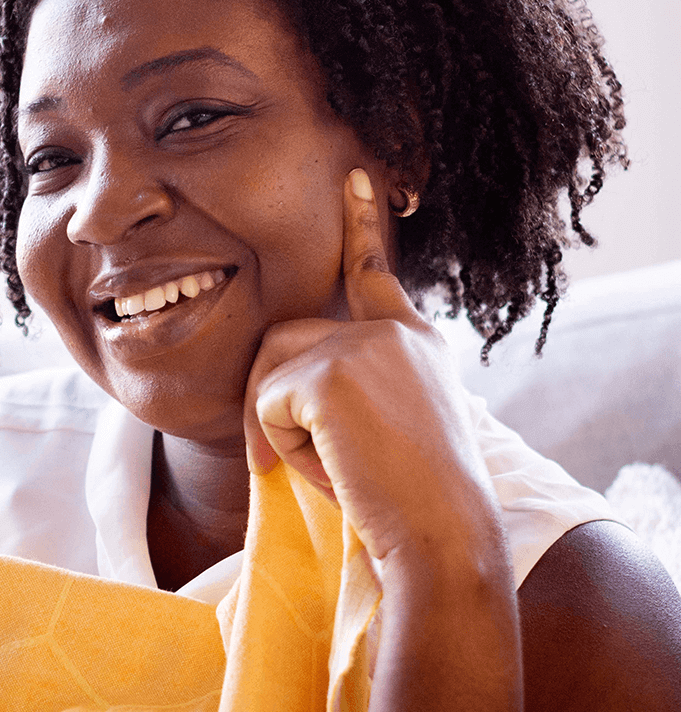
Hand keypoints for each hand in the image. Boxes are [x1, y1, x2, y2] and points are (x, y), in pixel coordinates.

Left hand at [243, 169, 499, 567]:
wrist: (443, 532)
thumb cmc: (414, 503)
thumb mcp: (389, 433)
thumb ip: (351, 392)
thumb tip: (279, 391)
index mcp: (415, 342)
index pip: (375, 274)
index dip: (361, 228)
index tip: (353, 179)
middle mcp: (392, 331)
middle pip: (284, 340)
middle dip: (273, 402)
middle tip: (303, 461)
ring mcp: (364, 343)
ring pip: (270, 370)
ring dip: (281, 427)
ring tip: (335, 466)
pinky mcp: (332, 369)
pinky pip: (268, 404)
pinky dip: (284, 447)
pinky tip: (335, 467)